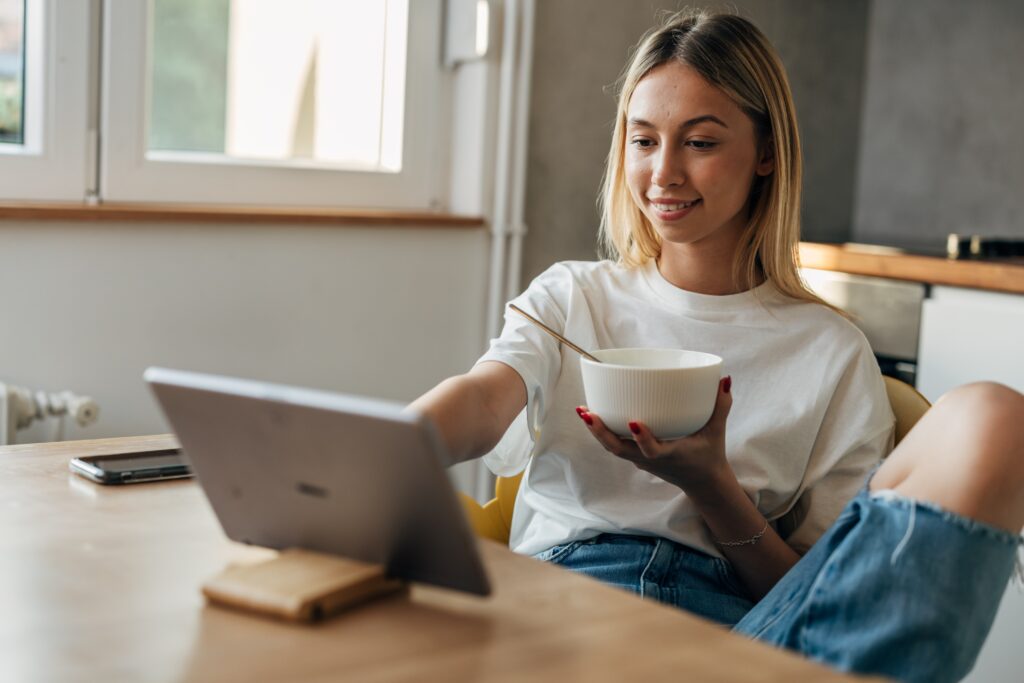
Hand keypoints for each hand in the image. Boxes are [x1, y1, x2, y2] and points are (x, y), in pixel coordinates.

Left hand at [576, 376, 732, 492]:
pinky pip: (615, 445)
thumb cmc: (709, 456)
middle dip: (601, 432)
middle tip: (588, 413)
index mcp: (670, 456)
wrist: (702, 484)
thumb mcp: (717, 432)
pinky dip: (602, 432)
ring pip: (612, 448)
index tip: (633, 421)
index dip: (642, 438)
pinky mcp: (637, 457)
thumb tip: (724, 379)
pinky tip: (592, 415)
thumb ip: (721, 406)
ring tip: (583, 411)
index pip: (651, 451)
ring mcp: (641, 460)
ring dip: (596, 431)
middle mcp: (650, 460)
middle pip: (619, 449)